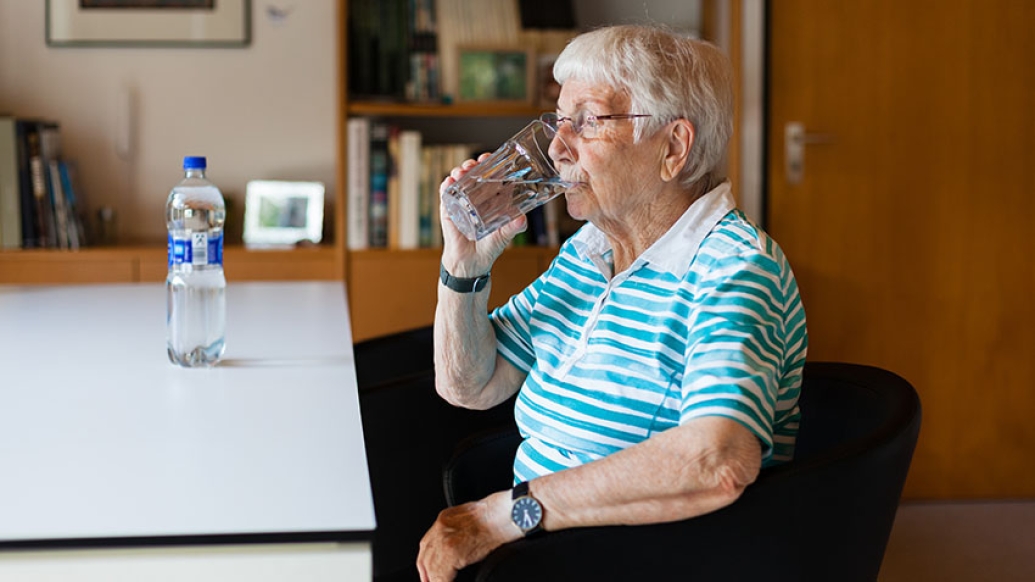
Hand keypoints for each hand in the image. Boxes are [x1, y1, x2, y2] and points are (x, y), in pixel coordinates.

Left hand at [417, 491, 519, 581]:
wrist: (507, 514)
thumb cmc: (498, 515)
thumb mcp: (471, 518)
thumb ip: (459, 530)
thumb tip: (460, 545)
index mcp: (445, 519)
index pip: (425, 545)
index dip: (424, 562)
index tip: (426, 573)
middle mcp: (441, 528)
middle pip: (425, 557)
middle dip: (427, 574)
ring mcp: (445, 540)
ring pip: (431, 567)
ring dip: (436, 579)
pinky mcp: (453, 551)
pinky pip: (441, 574)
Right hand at [439, 153, 527, 277]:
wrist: (470, 262)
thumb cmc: (489, 247)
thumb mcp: (504, 235)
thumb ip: (514, 227)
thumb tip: (522, 219)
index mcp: (491, 198)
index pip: (490, 175)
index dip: (490, 164)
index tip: (490, 157)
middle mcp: (476, 197)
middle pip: (473, 173)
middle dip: (473, 164)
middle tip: (475, 163)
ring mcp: (461, 201)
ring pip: (459, 180)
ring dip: (459, 171)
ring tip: (462, 171)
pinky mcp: (448, 209)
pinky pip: (446, 193)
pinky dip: (446, 185)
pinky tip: (449, 181)